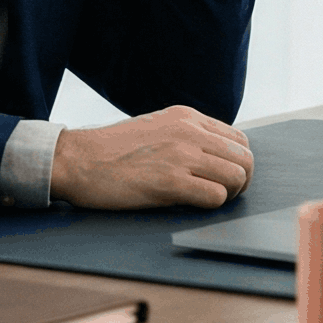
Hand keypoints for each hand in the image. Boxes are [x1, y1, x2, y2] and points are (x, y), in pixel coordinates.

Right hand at [49, 104, 253, 209]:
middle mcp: (189, 132)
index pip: (238, 139)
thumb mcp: (156, 127)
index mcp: (187, 117)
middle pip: (244, 158)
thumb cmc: (112, 150)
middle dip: (241, 180)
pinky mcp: (170, 182)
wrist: (78, 159)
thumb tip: (213, 157)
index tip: (225, 177)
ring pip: (236, 176)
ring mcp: (181, 155)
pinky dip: (212, 205)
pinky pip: (215, 196)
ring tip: (209, 199)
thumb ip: (185, 135)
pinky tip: (193, 203)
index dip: (238, 162)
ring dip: (229, 194)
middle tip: (225, 193)